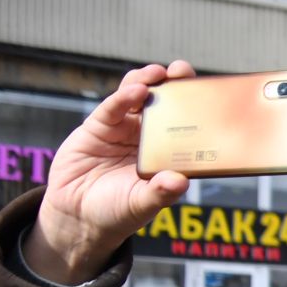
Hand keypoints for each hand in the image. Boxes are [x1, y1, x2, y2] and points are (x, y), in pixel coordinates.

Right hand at [25, 61, 197, 282]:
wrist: (77, 215)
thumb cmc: (116, 211)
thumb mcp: (142, 205)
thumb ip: (160, 193)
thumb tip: (180, 181)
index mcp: (168, 154)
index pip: (188, 126)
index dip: (197, 108)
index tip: (210, 94)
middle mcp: (149, 138)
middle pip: (165, 104)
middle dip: (175, 84)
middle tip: (183, 72)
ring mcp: (124, 129)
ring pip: (138, 97)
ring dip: (149, 82)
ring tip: (159, 74)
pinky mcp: (99, 126)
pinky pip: (113, 107)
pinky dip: (123, 97)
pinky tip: (136, 90)